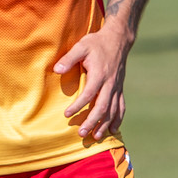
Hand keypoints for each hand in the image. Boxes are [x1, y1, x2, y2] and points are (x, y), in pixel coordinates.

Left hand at [54, 24, 131, 140]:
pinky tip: (112, 130)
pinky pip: (121, 106)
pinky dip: (117, 119)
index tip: (66, 114)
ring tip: (96, 137)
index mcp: (100, 74)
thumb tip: (57, 70)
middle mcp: (110, 83)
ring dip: (104, 124)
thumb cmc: (97, 43)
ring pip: (113, 110)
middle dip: (92, 121)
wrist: (118, 39)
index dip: (78, 106)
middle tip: (81, 133)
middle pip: (102, 107)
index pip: (89, 94)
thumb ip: (69, 58)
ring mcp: (117, 87)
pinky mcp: (120, 88)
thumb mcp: (81, 46)